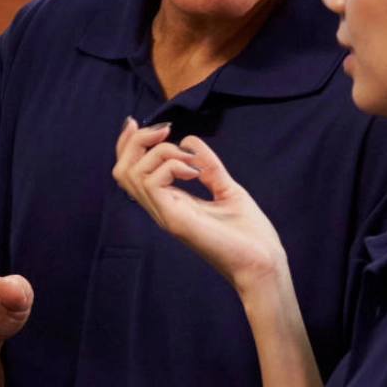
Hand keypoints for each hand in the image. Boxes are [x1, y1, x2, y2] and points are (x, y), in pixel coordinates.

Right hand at [112, 120, 288, 291]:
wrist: (264, 264)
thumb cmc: (250, 236)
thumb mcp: (227, 189)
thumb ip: (209, 167)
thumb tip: (191, 141)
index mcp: (171, 202)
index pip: (132, 172)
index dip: (128, 144)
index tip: (138, 121)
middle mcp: (162, 208)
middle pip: (122, 170)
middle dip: (137, 141)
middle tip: (166, 132)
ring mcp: (166, 215)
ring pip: (132, 173)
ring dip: (160, 152)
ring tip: (190, 161)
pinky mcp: (175, 220)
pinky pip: (153, 182)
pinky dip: (171, 164)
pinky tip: (194, 172)